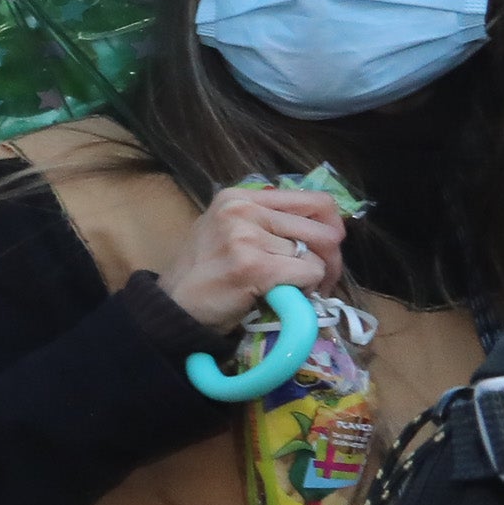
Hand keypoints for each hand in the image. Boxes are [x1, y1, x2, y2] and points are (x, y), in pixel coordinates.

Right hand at [160, 187, 346, 334]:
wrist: (172, 307)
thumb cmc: (204, 273)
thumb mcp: (227, 230)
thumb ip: (265, 220)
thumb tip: (320, 225)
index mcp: (238, 197)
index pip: (314, 201)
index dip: (330, 227)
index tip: (325, 249)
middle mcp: (242, 210)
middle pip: (324, 229)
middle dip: (330, 258)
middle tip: (321, 278)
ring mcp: (246, 237)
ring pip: (318, 254)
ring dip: (316, 278)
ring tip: (299, 289)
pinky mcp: (254, 266)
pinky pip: (309, 273)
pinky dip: (306, 289)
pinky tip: (287, 296)